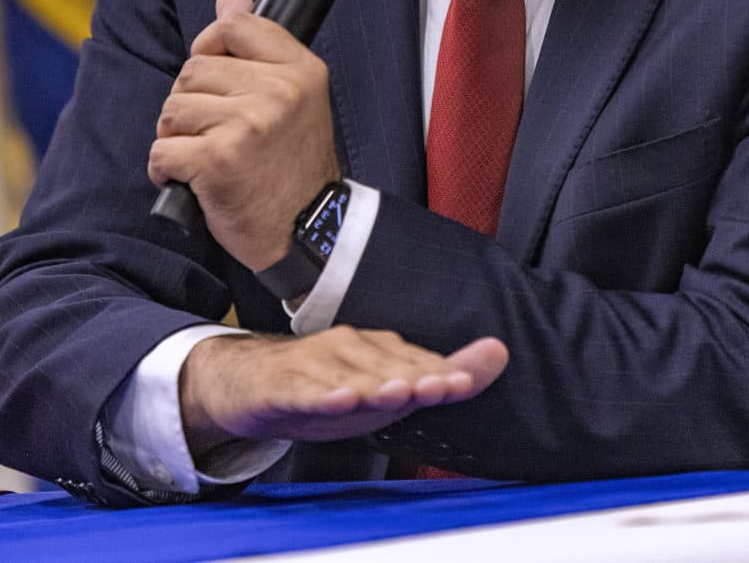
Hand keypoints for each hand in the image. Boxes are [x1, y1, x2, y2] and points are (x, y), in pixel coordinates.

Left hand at [148, 0, 340, 270]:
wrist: (307, 234)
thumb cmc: (291, 166)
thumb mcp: (293, 97)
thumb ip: (258, 44)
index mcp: (300, 70)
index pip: (232, 27)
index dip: (209, 50)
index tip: (216, 82)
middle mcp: (278, 92)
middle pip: (192, 70)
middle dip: (190, 104)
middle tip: (217, 135)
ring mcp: (248, 125)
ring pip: (173, 109)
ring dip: (177, 137)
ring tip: (207, 158)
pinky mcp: (218, 160)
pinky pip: (162, 149)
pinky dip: (165, 168)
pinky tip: (189, 180)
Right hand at [179, 327, 508, 453]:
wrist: (248, 383)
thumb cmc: (325, 386)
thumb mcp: (384, 388)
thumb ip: (440, 375)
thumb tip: (500, 352)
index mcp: (375, 349)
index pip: (415, 362)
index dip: (439, 373)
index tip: (465, 382)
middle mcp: (346, 349)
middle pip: (384, 367)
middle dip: (414, 377)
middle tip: (441, 387)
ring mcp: (311, 365)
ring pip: (346, 377)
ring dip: (372, 385)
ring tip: (397, 394)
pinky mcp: (281, 386)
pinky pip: (302, 391)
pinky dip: (321, 395)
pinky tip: (338, 399)